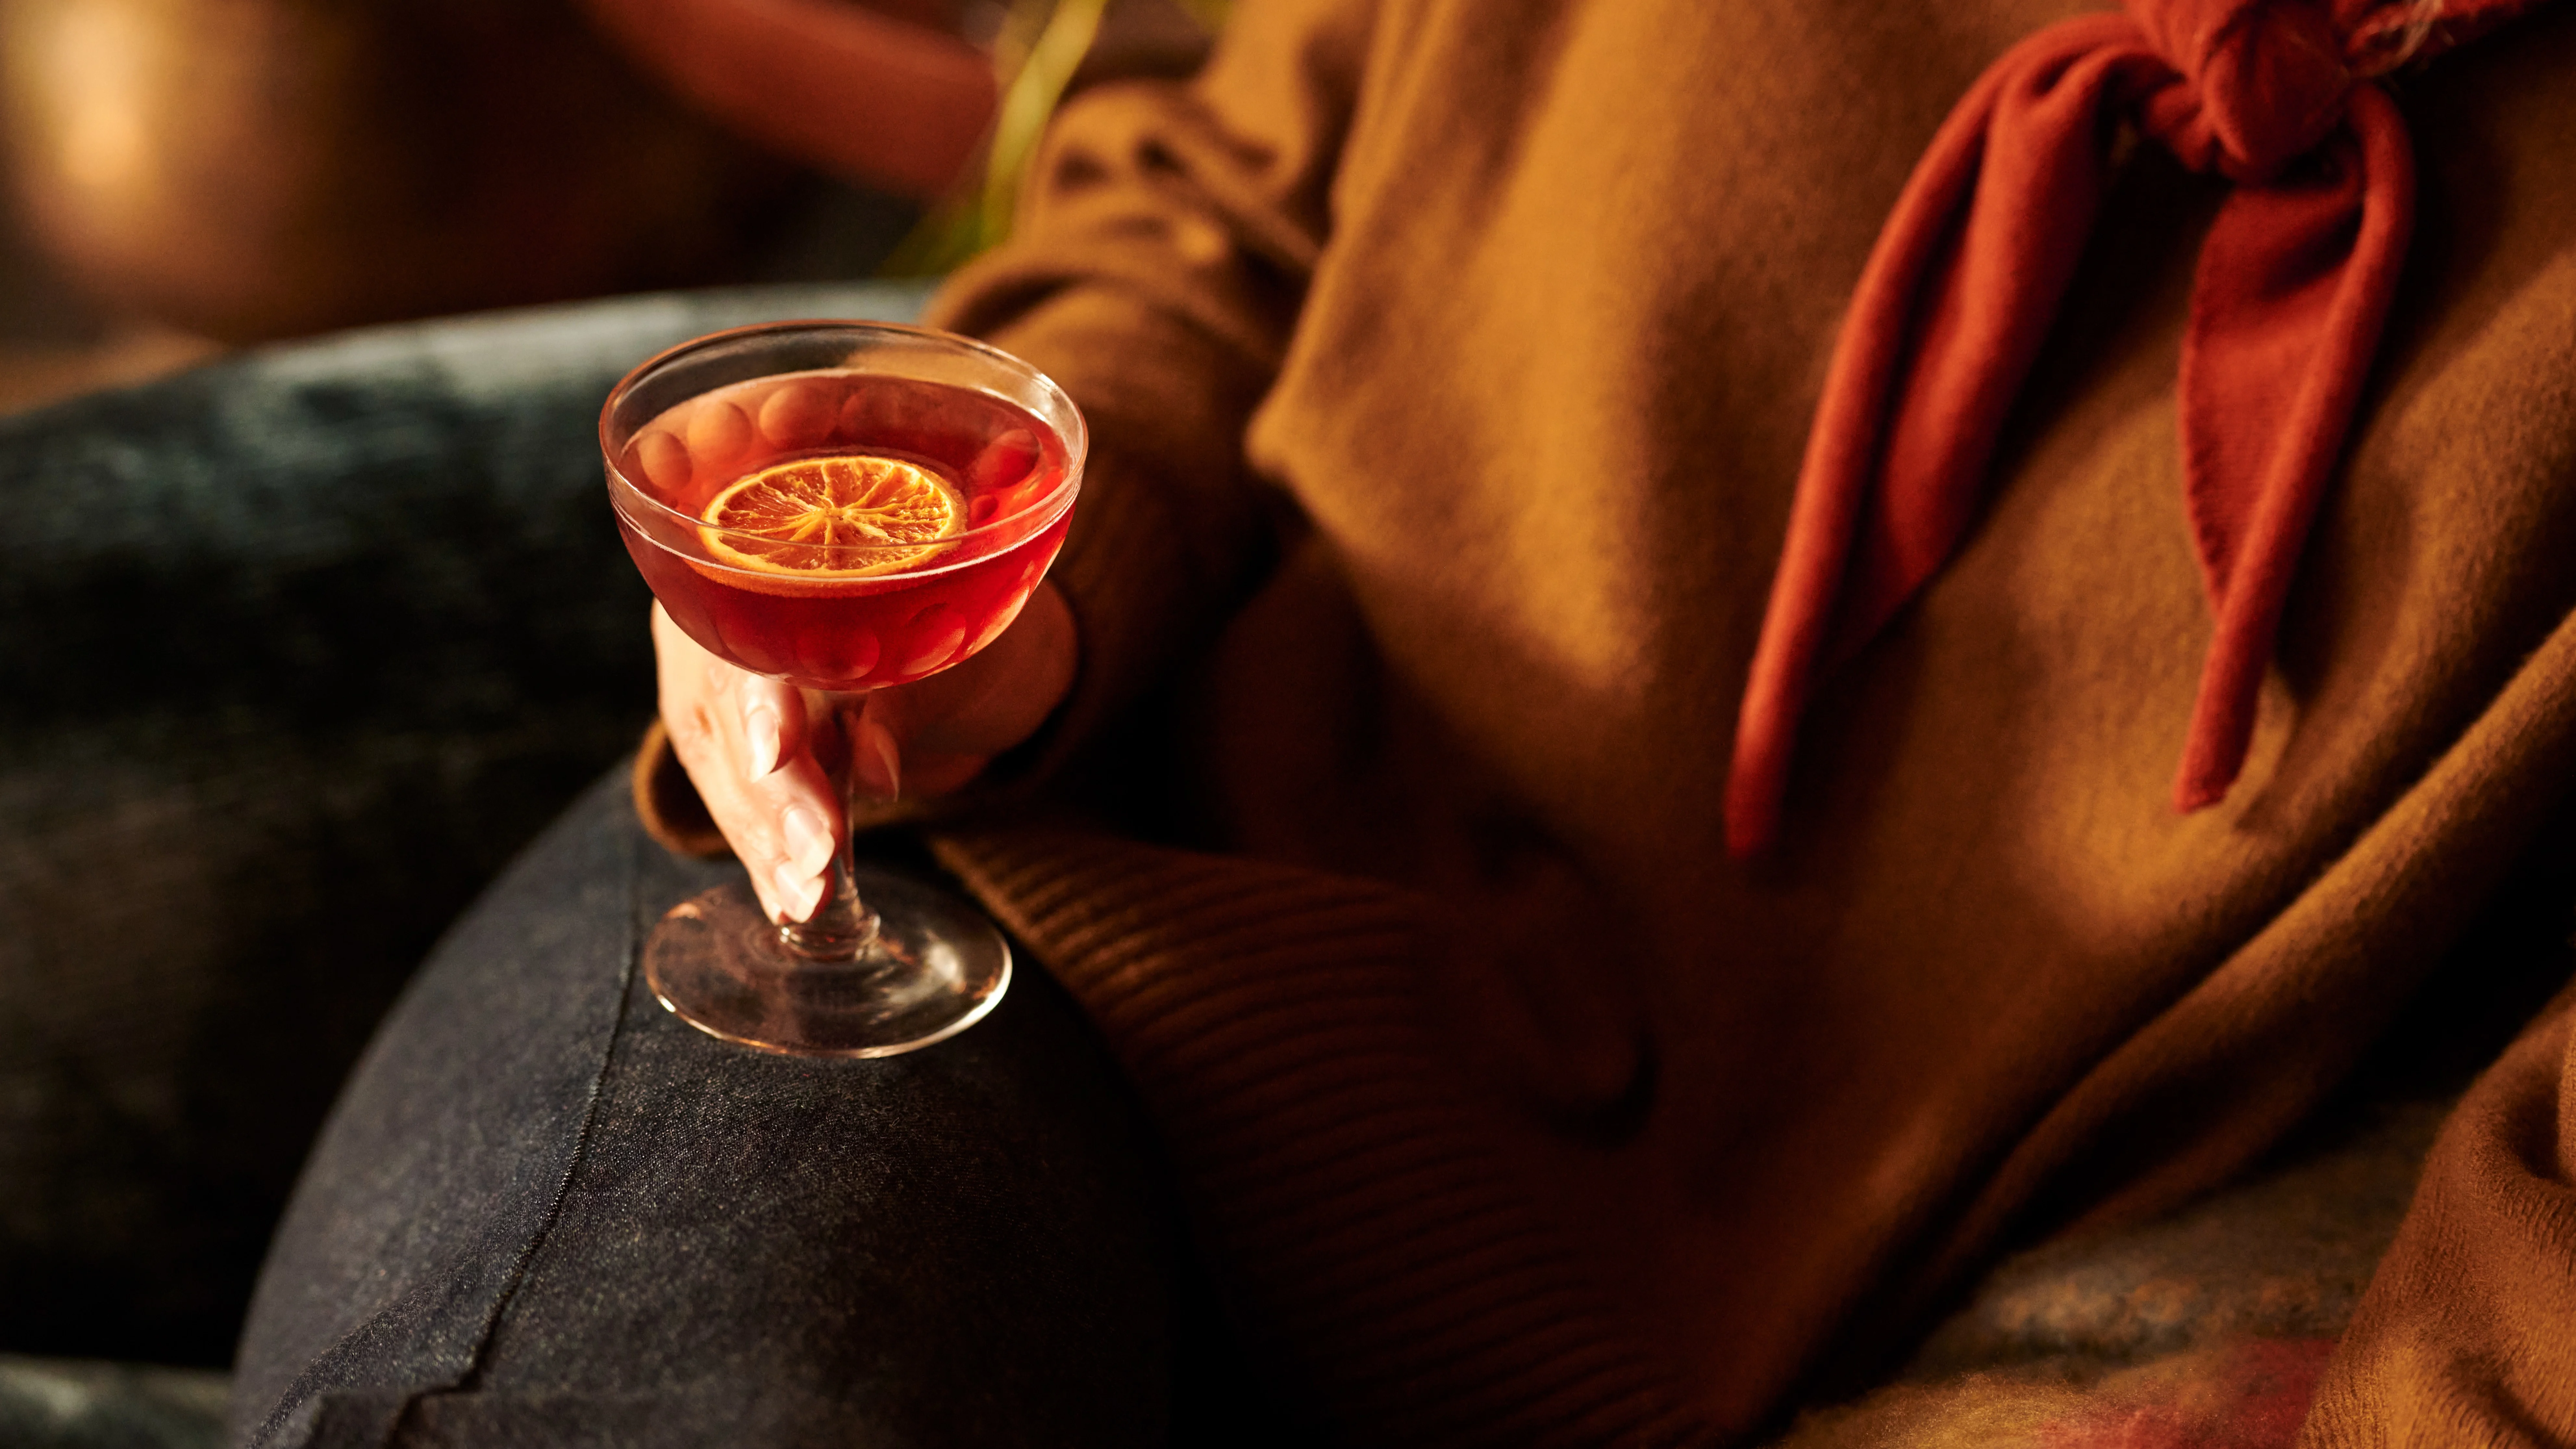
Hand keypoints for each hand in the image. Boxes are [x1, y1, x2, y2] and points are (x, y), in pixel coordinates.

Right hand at [650, 583, 1077, 922]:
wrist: (953, 630)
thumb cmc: (948, 623)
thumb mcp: (940, 650)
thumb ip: (896, 704)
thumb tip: (873, 773)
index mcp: (763, 571)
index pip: (749, 646)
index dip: (763, 709)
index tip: (775, 762)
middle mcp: (717, 625)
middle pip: (723, 722)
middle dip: (769, 806)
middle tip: (814, 871)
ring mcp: (712, 683)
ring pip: (722, 773)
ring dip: (764, 846)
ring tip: (806, 900)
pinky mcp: (727, 740)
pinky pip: (736, 801)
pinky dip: (764, 853)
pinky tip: (784, 899)